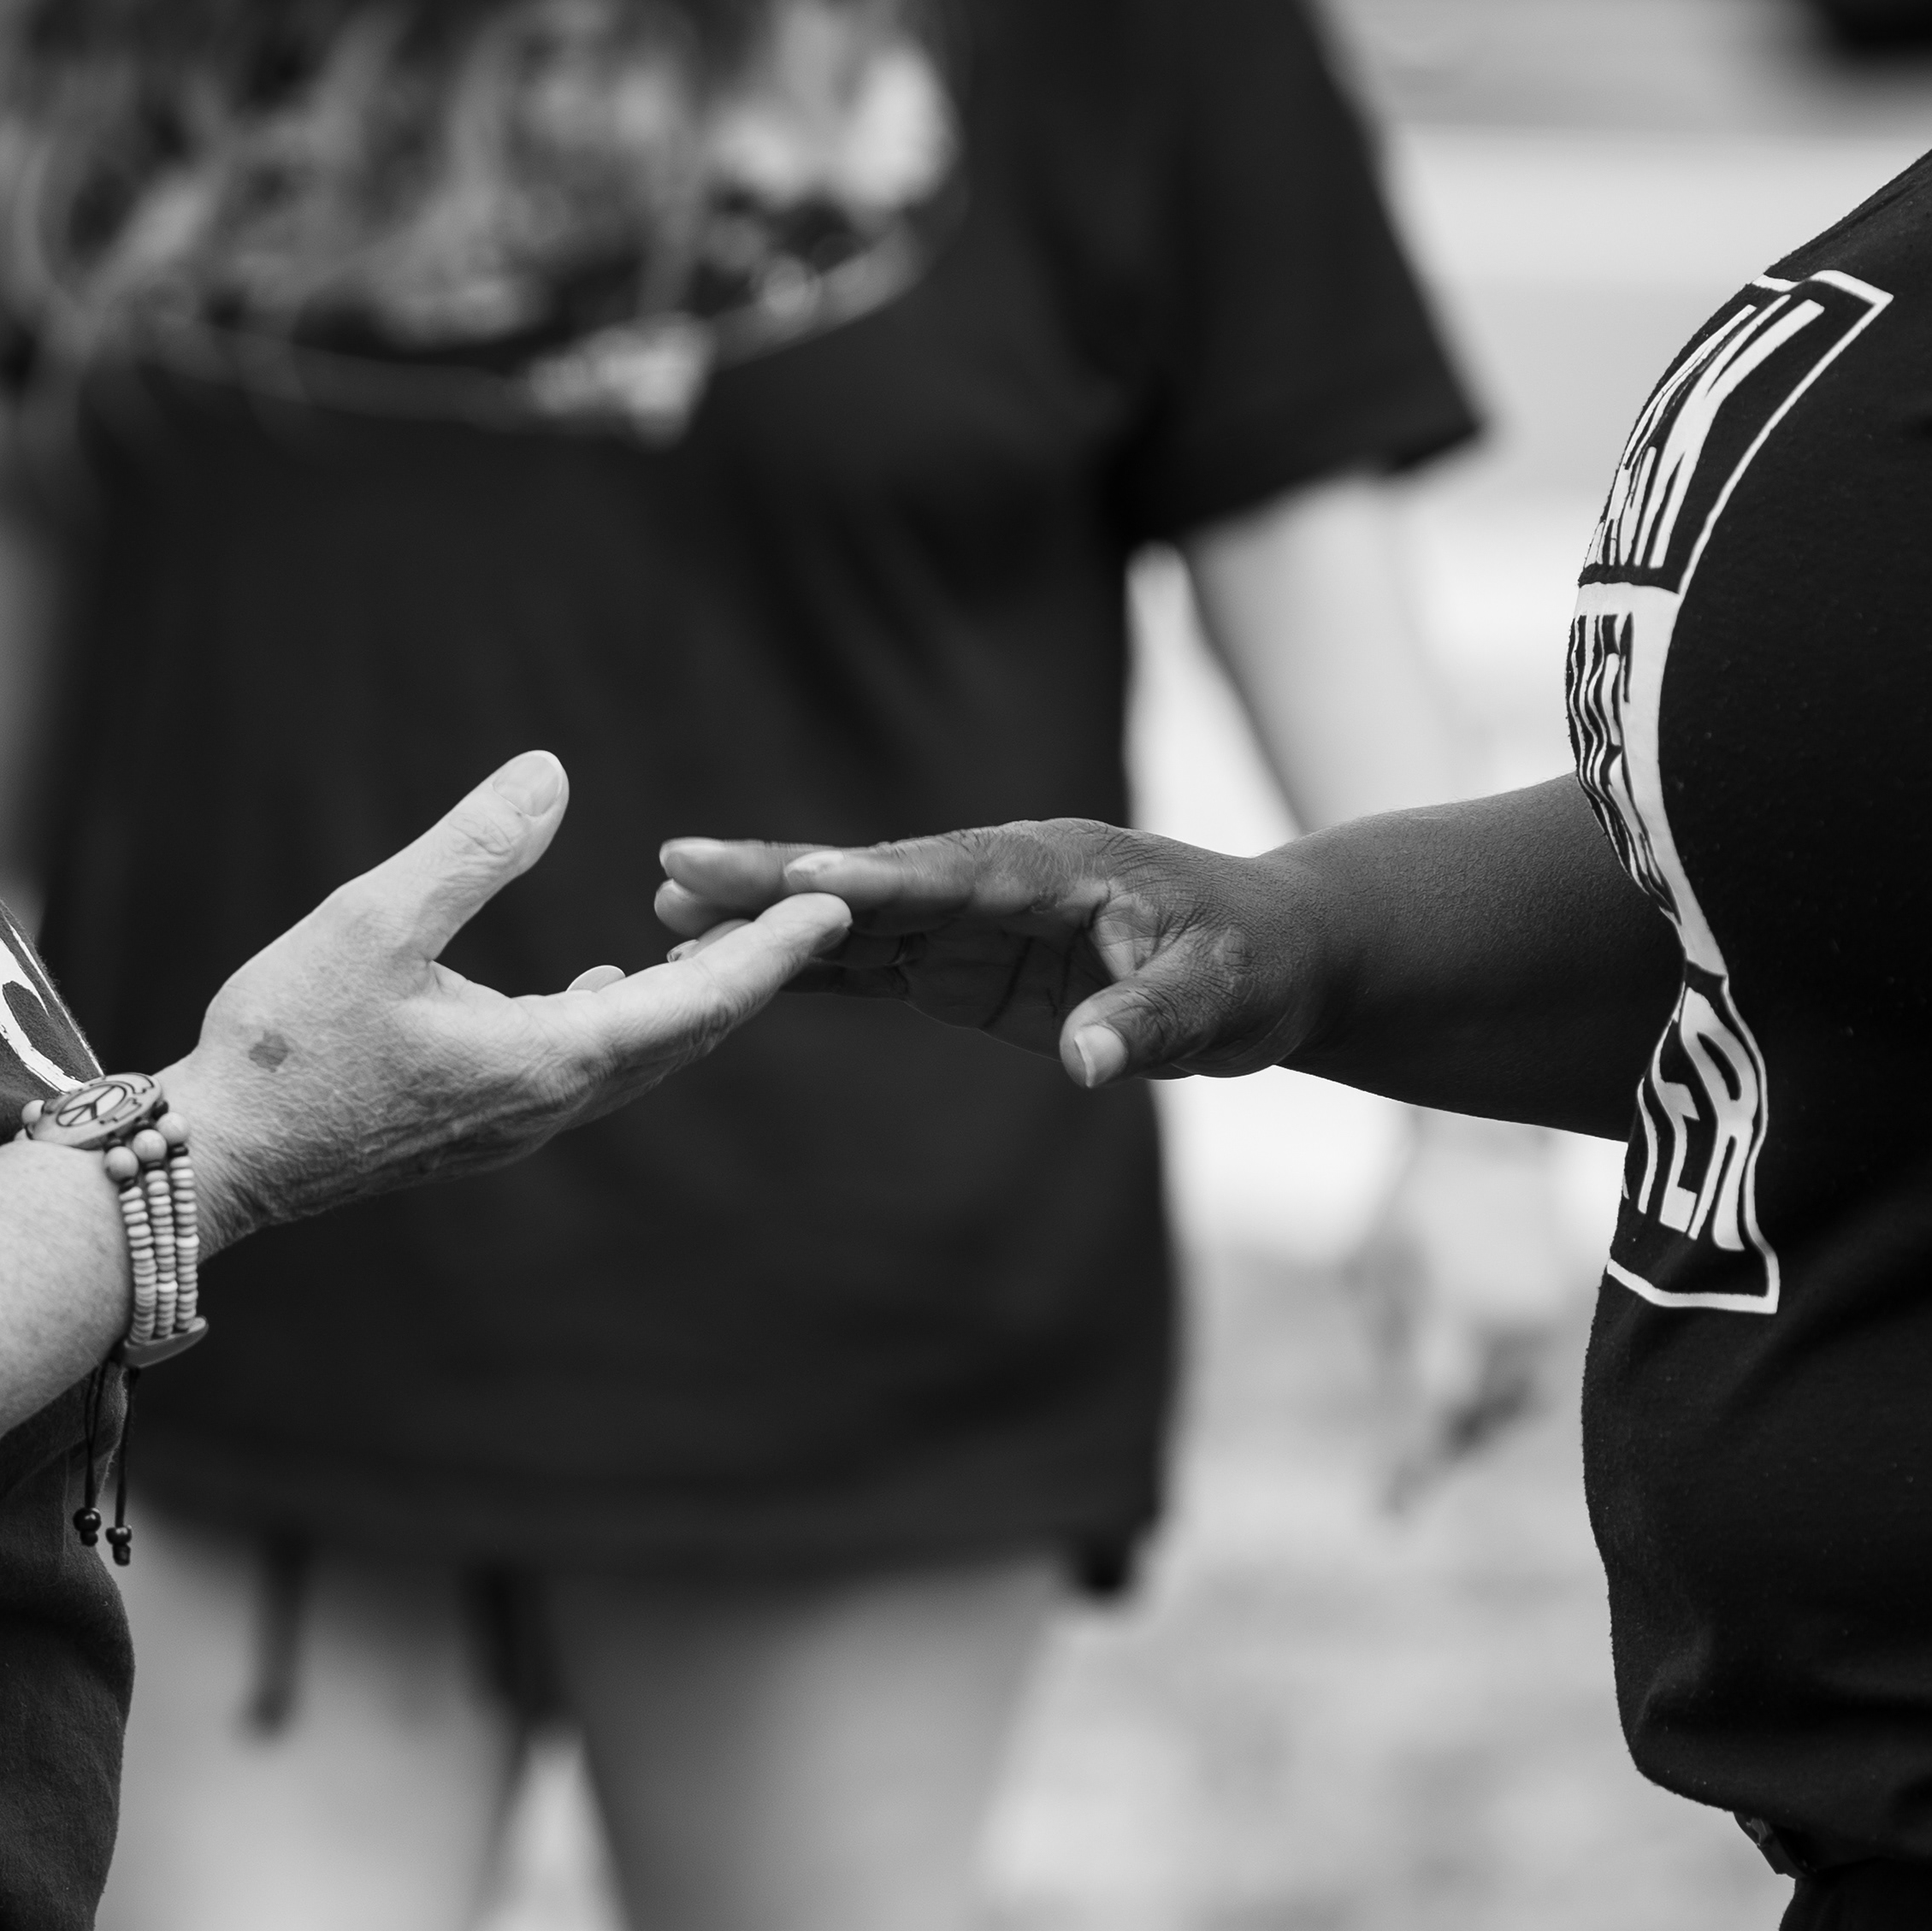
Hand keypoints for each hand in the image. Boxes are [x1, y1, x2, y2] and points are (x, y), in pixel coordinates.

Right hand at [172, 756, 845, 1248]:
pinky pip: (586, 1066)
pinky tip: (607, 980)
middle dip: (752, 973)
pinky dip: (625, 1017)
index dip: (774, 951)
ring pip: (639, 1056)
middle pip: (686, 1033)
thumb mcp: (373, 921)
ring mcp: (517, 1123)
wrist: (221, 1161)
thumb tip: (552, 774)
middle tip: (814, 914)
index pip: (698, 1000)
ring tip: (725, 937)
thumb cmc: (284, 1045)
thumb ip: (472, 848)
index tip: (838, 906)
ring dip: (689, 997)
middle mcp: (553, 1103)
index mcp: (551, 1058)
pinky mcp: (479, 1125)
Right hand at [655, 820, 1331, 1090]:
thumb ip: (1145, 1024)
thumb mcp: (1218, 1000)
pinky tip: (725, 969)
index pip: (952, 876)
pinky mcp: (963, 964)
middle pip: (874, 882)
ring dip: (765, 920)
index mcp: (1057, 869)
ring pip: (854, 920)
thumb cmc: (1251, 968)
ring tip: (664, 916)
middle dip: (775, 879)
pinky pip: (870, 965)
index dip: (873, 881)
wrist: (1267, 957)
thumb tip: (1087, 1063)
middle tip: (676, 867)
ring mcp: (973, 921)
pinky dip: (802, 969)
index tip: (795, 876)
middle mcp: (997, 881)